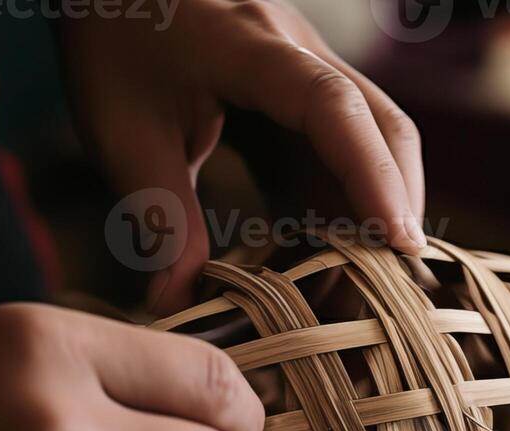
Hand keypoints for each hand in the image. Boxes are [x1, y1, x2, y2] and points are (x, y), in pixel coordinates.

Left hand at [61, 0, 425, 312]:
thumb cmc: (112, 46)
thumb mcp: (123, 136)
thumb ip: (160, 219)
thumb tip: (176, 306)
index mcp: (251, 47)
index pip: (333, 109)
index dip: (371, 177)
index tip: (397, 243)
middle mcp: (299, 48)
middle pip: (382, 125)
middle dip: (394, 206)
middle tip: (389, 289)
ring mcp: (309, 68)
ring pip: (371, 143)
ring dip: (368, 214)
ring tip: (351, 290)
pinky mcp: (302, 94)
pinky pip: (339, 153)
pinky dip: (338, 207)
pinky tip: (320, 260)